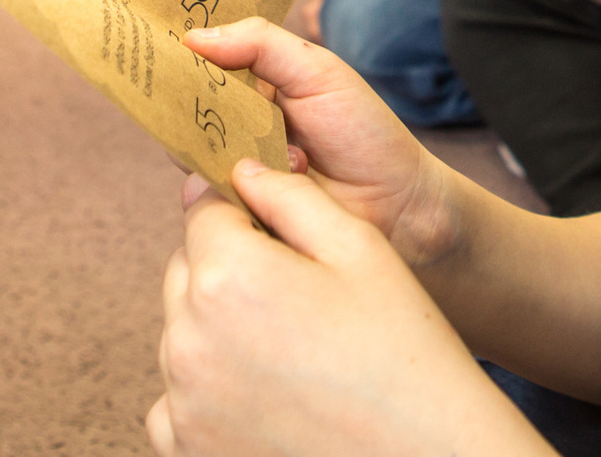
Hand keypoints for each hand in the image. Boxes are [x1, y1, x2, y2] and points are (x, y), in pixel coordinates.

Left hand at [148, 160, 547, 456]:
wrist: (425, 455)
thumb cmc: (402, 350)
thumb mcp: (361, 249)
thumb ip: (291, 197)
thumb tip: (243, 171)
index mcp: (229, 276)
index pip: (203, 210)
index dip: (245, 213)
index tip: (281, 236)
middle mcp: (188, 339)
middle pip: (188, 270)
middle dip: (230, 268)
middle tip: (299, 299)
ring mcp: (183, 402)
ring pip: (182, 332)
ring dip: (218, 328)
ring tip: (292, 351)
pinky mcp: (186, 449)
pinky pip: (176, 398)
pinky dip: (208, 390)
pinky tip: (267, 393)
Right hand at [182, 18, 456, 264]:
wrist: (398, 205)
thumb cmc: (364, 131)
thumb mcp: (318, 71)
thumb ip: (261, 44)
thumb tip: (193, 36)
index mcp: (251, 87)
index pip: (198, 67)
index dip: (178, 58)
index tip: (157, 45)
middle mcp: (234, 129)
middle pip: (185, 112)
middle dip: (201, 108)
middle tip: (248, 110)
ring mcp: (232, 172)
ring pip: (193, 155)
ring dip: (235, 149)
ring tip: (296, 152)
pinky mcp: (237, 212)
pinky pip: (209, 198)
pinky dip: (240, 185)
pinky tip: (292, 177)